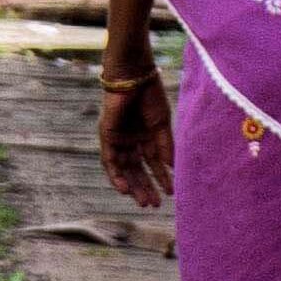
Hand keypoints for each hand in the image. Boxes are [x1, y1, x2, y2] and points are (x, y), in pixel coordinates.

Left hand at [99, 65, 172, 208]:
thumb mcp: (161, 125)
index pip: (153, 163)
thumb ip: (165, 147)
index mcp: (146, 136)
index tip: (171, 193)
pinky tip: (125, 189)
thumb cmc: (150, 95)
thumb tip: (173, 169)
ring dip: (133, 186)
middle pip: (138, 170)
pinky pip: (109, 161)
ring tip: (144, 201)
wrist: (134, 76)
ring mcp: (119, 139)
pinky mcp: (107, 137)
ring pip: (124, 169)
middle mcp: (132, 140)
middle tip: (155, 204)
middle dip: (147, 187)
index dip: (162, 178)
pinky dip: (115, 175)